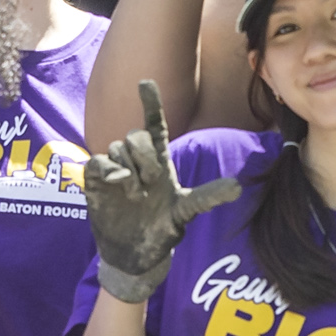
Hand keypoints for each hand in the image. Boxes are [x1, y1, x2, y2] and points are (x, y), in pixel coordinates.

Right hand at [85, 82, 243, 300]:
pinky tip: (119, 183)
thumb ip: (208, 196)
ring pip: (117, 147)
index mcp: (159, 160)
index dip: (150, 103)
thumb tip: (239, 186)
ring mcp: (115, 168)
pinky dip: (110, 169)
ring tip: (136, 195)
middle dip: (145, 155)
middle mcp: (136, 160)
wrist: (135, 253)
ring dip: (129, 170)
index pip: (154, 124)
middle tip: (150, 183)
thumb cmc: (162, 228)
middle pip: (136, 135)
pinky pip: (98, 161)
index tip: (145, 82)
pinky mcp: (96, 180)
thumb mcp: (186, 211)